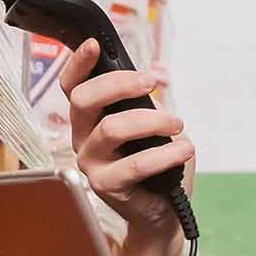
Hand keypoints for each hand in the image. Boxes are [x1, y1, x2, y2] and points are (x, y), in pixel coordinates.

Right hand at [60, 39, 195, 233]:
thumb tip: (149, 88)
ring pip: (111, 128)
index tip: (95, 45)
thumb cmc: (157, 164)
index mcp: (90, 120)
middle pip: (84, 99)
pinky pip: (135, 164)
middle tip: (151, 83)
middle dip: (119, 83)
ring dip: (151, 120)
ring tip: (177, 123)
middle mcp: (83, 139)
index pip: (72, 87)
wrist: (163, 211)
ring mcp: (90, 163)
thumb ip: (145, 105)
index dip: (78, 63)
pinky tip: (184, 149)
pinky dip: (165, 154)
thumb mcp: (153, 126)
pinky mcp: (105, 186)